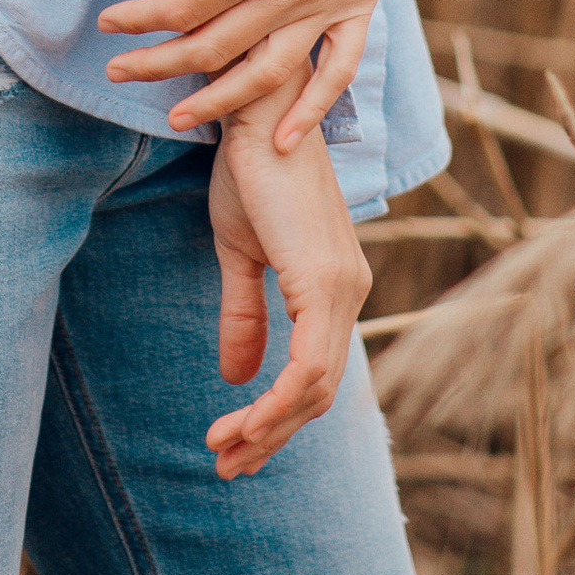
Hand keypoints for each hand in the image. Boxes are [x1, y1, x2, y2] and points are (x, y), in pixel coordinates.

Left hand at [100, 0, 443, 145]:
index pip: (187, 3)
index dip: (142, 18)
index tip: (107, 23)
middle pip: (218, 46)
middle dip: (161, 63)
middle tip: (116, 72)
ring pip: (270, 72)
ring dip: (221, 100)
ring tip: (178, 116)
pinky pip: (338, 69)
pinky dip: (313, 110)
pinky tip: (286, 139)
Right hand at [204, 101, 373, 477]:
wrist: (256, 110)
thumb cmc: (250, 169)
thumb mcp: (241, 250)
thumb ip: (246, 313)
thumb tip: (236, 376)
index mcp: (335, 285)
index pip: (315, 374)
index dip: (276, 417)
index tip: (233, 443)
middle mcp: (350, 291)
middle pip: (319, 392)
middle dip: (271, 436)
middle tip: (225, 463)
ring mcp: (342, 287)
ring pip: (316, 389)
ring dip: (268, 428)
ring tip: (224, 449)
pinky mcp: (323, 281)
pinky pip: (307, 367)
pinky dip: (274, 402)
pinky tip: (242, 417)